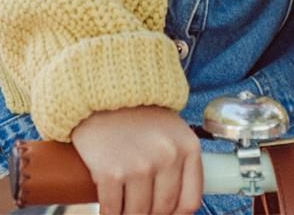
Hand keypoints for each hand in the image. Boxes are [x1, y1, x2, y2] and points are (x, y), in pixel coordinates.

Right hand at [70, 105, 202, 214]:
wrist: (103, 91)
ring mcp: (139, 165)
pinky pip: (112, 210)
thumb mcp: (171, 132)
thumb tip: (175, 209)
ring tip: (123, 208)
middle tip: (139, 209)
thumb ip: (179, 163)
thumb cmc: (138, 114)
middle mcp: (167, 157)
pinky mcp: (110, 171)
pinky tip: (109, 211)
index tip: (163, 214)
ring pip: (137, 214)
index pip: (189, 201)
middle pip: (162, 210)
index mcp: (187, 147)